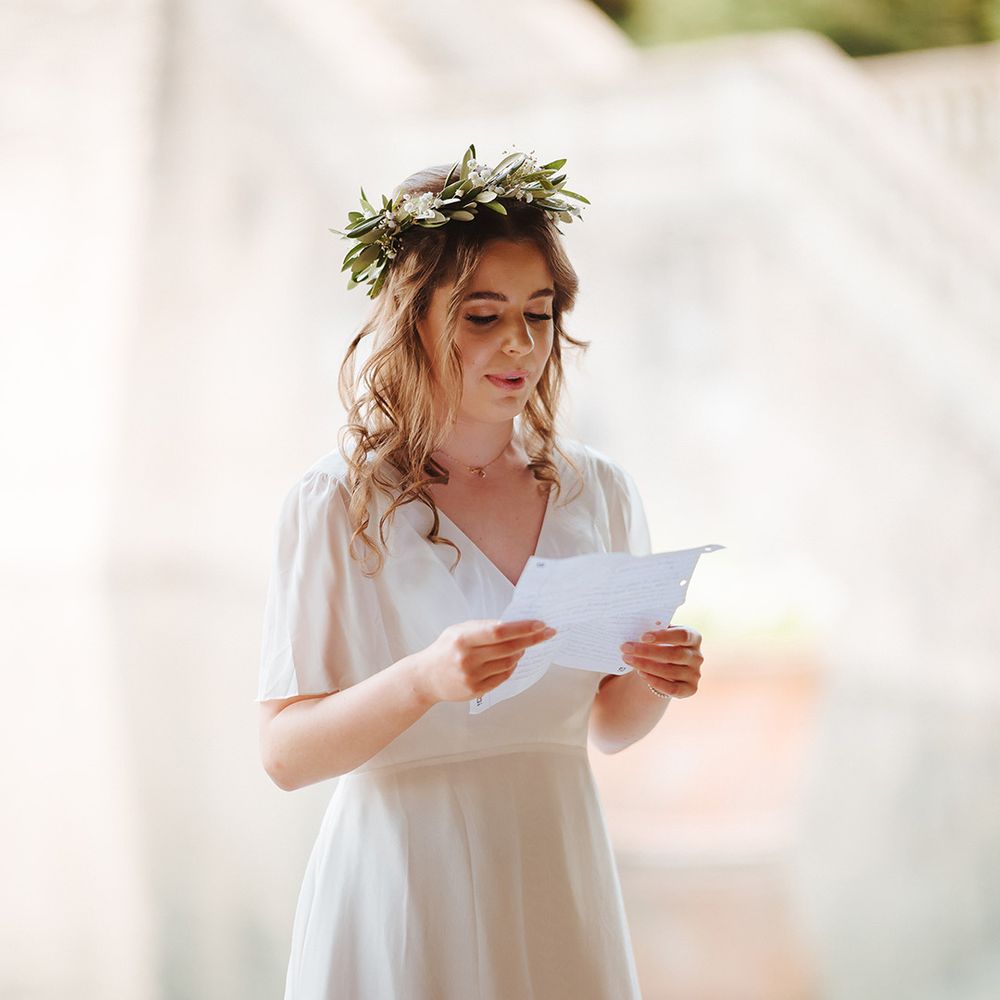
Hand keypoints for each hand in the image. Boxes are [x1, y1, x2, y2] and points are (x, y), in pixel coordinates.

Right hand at [413, 618, 556, 704]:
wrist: (426, 677)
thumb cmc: (446, 648)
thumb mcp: (459, 630)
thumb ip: (484, 627)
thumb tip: (516, 627)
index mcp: (463, 638)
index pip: (499, 631)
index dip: (523, 628)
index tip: (541, 624)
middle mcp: (467, 658)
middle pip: (509, 648)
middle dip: (532, 639)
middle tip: (547, 633)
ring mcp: (472, 677)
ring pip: (509, 663)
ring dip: (521, 652)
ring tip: (522, 645)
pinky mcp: (476, 691)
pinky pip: (504, 676)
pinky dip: (512, 666)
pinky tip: (511, 659)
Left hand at [619, 625, 702, 697]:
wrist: (666, 667)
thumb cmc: (661, 645)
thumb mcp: (660, 636)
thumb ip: (654, 632)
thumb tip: (636, 628)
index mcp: (694, 637)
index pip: (682, 635)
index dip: (663, 636)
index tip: (643, 637)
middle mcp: (697, 656)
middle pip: (674, 654)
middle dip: (647, 652)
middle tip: (626, 648)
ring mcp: (695, 674)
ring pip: (671, 672)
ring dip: (646, 666)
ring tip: (628, 659)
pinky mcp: (690, 689)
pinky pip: (672, 689)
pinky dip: (655, 681)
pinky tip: (640, 673)